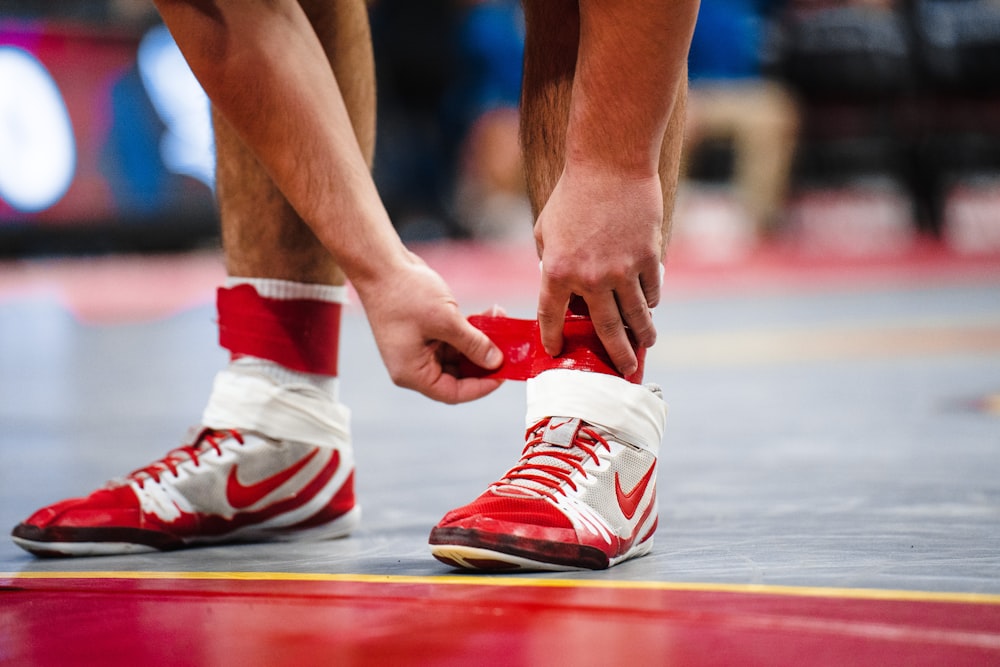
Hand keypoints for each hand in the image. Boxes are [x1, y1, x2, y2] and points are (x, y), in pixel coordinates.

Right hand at [353, 251, 503, 403]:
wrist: (381, 264)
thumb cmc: (404, 293)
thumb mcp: (446, 320)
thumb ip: (473, 344)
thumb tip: (495, 361)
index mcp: (412, 372)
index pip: (453, 393)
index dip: (481, 387)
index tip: (504, 374)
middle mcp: (414, 365)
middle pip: (457, 376)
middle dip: (484, 361)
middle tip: (510, 350)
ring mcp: (418, 348)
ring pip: (458, 356)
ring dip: (481, 342)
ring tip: (502, 322)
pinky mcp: (423, 332)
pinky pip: (452, 340)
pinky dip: (470, 331)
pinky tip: (490, 316)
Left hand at [534, 163, 662, 375]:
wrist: (610, 163)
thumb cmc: (573, 194)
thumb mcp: (546, 230)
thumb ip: (551, 263)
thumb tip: (564, 290)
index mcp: (556, 272)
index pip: (551, 318)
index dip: (553, 339)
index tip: (556, 352)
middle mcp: (590, 279)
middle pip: (605, 329)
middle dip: (616, 354)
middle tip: (624, 370)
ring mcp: (622, 270)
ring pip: (636, 316)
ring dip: (643, 334)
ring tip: (646, 344)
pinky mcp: (648, 258)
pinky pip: (651, 290)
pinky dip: (651, 300)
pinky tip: (650, 305)